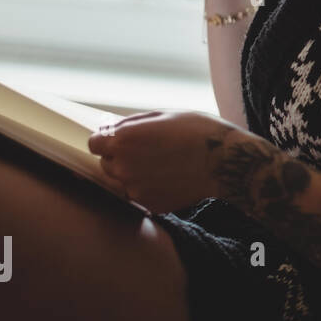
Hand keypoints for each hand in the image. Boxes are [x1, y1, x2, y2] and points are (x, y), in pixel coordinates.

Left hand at [86, 110, 243, 213]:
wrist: (226, 163)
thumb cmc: (199, 132)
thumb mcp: (165, 115)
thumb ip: (132, 123)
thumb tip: (112, 128)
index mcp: (123, 140)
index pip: (94, 143)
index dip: (107, 140)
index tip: (120, 140)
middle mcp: (123, 166)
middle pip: (105, 164)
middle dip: (119, 158)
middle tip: (147, 152)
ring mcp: (135, 189)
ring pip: (121, 183)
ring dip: (132, 175)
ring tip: (160, 166)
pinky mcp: (150, 205)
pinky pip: (139, 196)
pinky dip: (148, 189)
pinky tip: (169, 178)